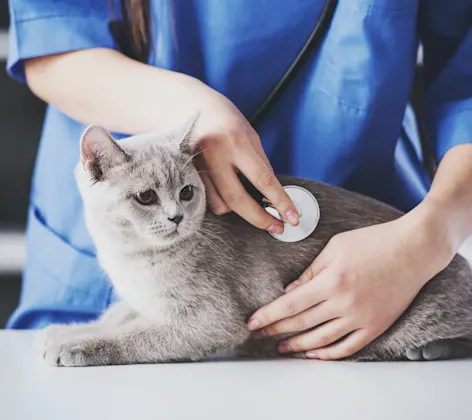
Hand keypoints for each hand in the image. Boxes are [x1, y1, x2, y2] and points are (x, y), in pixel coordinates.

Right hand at [184, 77, 298, 231]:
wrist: (184, 104)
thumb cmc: (222, 118)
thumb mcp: (248, 134)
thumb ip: (259, 163)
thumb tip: (273, 194)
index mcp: (235, 141)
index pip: (263, 179)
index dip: (280, 202)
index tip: (292, 218)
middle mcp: (214, 154)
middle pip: (237, 200)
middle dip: (260, 219)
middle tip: (276, 227)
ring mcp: (196, 166)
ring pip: (220, 204)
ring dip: (237, 208)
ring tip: (244, 198)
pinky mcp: (185, 175)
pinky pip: (207, 200)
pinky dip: (220, 201)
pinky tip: (225, 191)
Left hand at [247, 204, 453, 359]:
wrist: (413, 249)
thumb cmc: (373, 241)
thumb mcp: (335, 247)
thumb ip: (310, 271)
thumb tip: (290, 292)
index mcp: (331, 281)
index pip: (291, 305)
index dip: (268, 315)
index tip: (252, 323)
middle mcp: (345, 303)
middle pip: (302, 323)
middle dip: (277, 330)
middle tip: (260, 335)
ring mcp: (362, 318)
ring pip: (322, 339)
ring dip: (299, 346)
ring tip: (282, 348)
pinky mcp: (376, 326)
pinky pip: (349, 347)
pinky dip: (329, 354)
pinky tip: (315, 354)